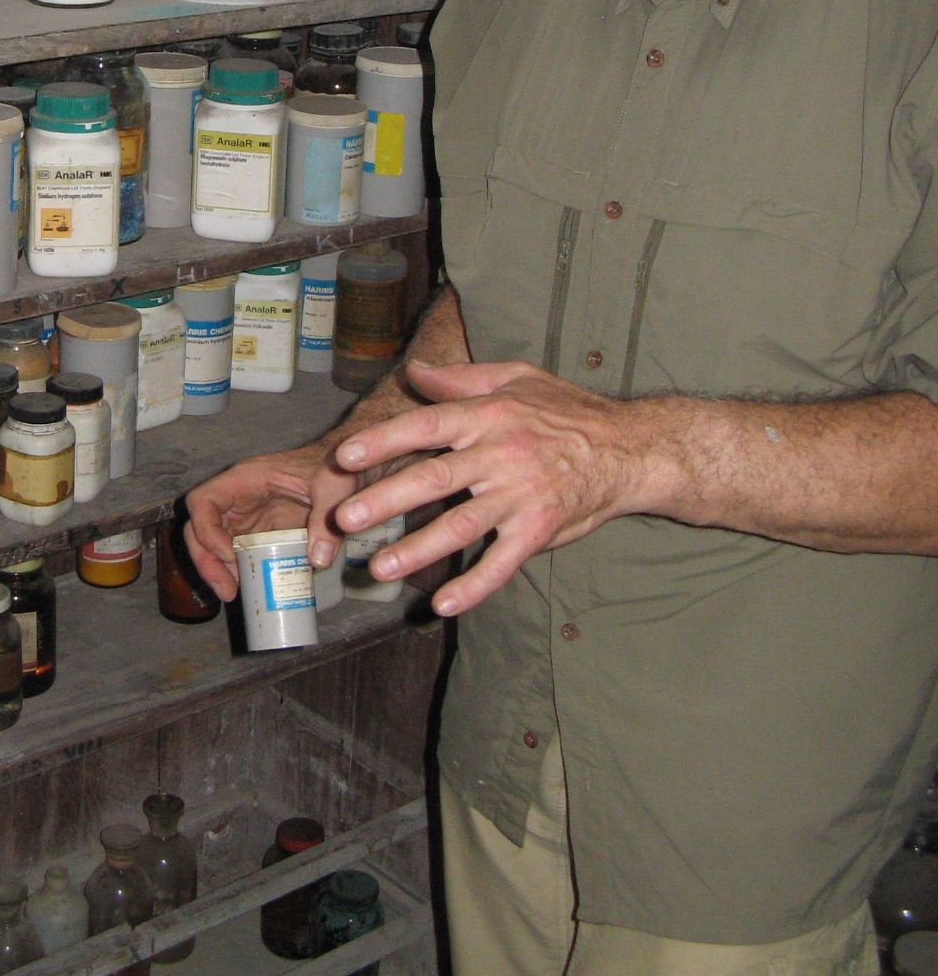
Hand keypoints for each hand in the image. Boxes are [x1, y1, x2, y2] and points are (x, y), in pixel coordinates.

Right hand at [184, 440, 360, 602]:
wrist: (339, 469)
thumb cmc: (329, 468)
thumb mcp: (332, 485)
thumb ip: (325, 516)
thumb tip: (317, 559)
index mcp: (244, 478)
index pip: (202, 501)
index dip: (206, 530)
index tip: (229, 555)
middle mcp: (236, 498)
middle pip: (198, 528)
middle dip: (205, 560)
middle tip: (227, 590)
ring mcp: (244, 516)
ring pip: (210, 544)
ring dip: (215, 570)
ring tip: (232, 593)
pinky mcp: (255, 533)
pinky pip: (232, 553)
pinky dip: (233, 572)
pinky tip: (247, 587)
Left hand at [331, 358, 665, 615]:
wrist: (630, 448)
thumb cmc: (567, 411)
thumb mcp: (516, 379)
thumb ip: (460, 380)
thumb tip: (412, 371)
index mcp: (489, 416)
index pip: (428, 426)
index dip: (385, 440)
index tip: (347, 455)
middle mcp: (501, 455)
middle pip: (435, 478)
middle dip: (386, 500)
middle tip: (346, 519)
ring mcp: (521, 496)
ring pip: (461, 526)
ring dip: (417, 549)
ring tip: (379, 567)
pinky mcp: (540, 530)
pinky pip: (503, 562)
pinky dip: (474, 586)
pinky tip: (443, 604)